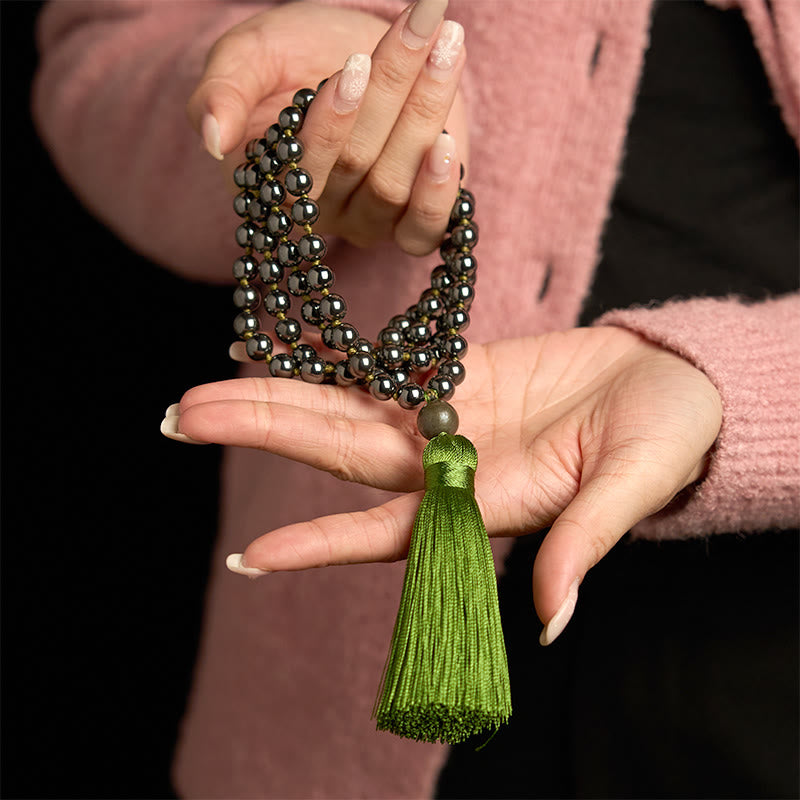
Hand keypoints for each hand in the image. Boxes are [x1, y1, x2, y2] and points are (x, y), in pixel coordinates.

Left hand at [163, 326, 722, 641]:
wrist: (671, 384)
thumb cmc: (663, 441)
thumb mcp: (631, 488)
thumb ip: (586, 542)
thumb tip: (551, 619)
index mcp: (484, 503)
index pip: (387, 530)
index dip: (322, 542)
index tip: (250, 557)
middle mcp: (448, 465)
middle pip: (340, 455)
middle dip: (264, 433)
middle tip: (183, 417)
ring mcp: (448, 415)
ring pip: (347, 408)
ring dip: (278, 397)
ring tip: (206, 387)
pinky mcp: (460, 371)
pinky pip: (385, 365)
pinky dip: (334, 360)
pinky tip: (283, 348)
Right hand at [187, 0, 467, 254]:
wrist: (350, 58)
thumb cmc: (291, 58)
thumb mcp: (248, 58)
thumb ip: (222, 92)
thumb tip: (211, 137)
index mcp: (269, 176)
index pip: (298, 167)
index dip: (330, 123)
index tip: (355, 65)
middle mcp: (319, 209)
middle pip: (355, 164)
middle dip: (391, 89)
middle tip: (420, 25)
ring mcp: (366, 219)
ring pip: (394, 184)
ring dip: (425, 112)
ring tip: (446, 46)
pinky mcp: (410, 221)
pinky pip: (424, 232)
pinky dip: (439, 194)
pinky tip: (448, 144)